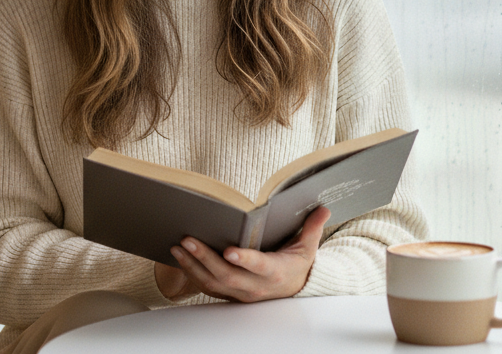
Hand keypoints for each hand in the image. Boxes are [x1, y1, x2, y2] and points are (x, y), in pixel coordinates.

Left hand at [160, 205, 331, 302]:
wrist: (292, 291)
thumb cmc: (296, 265)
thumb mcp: (308, 247)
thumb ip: (313, 228)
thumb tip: (324, 208)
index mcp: (275, 272)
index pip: (259, 267)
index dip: (245, 260)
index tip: (230, 250)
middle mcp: (255, 286)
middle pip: (227, 275)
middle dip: (205, 258)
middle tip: (187, 240)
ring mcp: (240, 293)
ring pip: (213, 282)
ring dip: (193, 265)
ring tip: (177, 246)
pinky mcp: (230, 294)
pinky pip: (208, 286)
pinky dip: (191, 273)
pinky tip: (179, 258)